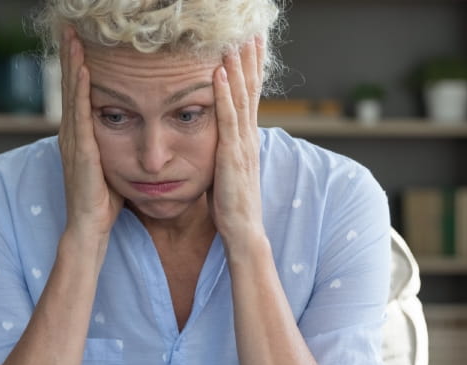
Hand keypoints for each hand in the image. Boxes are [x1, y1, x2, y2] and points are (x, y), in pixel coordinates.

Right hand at [58, 27, 122, 247]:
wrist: (90, 228)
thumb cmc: (104, 202)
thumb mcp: (111, 165)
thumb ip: (115, 145)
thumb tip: (132, 130)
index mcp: (80, 136)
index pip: (78, 93)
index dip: (77, 66)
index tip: (81, 41)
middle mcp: (71, 134)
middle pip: (69, 86)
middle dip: (70, 56)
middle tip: (71, 28)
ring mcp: (72, 141)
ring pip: (71, 93)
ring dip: (71, 64)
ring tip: (73, 37)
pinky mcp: (80, 150)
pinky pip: (80, 112)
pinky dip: (79, 88)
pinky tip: (83, 69)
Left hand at [210, 36, 265, 243]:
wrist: (243, 232)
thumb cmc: (231, 206)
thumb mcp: (226, 170)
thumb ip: (223, 149)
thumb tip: (215, 137)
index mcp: (246, 139)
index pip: (251, 97)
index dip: (252, 70)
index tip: (251, 45)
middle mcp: (248, 137)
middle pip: (251, 90)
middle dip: (250, 59)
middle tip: (250, 31)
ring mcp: (242, 145)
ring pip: (242, 98)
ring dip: (238, 68)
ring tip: (234, 41)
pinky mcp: (231, 156)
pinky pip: (227, 120)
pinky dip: (224, 95)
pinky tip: (219, 75)